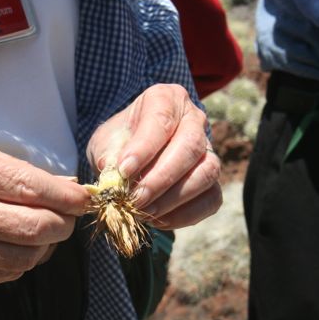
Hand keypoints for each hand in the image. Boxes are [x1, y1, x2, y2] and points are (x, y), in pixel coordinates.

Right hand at [0, 139, 89, 286]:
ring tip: (44, 231)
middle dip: (64, 224)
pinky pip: (4, 273)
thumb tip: (61, 185)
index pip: (32, 188)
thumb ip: (10, 167)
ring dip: (46, 246)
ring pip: (24, 257)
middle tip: (67, 217)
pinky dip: (22, 261)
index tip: (83, 199)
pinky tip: (19, 246)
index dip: (68, 197)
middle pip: (35, 228)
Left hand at [87, 84, 222, 229]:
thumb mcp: (105, 142)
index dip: (144, 148)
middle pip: (190, 146)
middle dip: (161, 177)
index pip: (161, 120)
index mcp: (166, 99)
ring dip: (174, 198)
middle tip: (135, 198)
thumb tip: (114, 181)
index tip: (124, 170)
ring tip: (145, 212)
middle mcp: (194, 120)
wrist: (130, 156)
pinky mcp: (213, 181)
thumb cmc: (119, 143)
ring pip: (206, 173)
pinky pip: (211, 199)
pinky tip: (158, 220)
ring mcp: (208, 151)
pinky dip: (185, 214)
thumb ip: (109, 156)